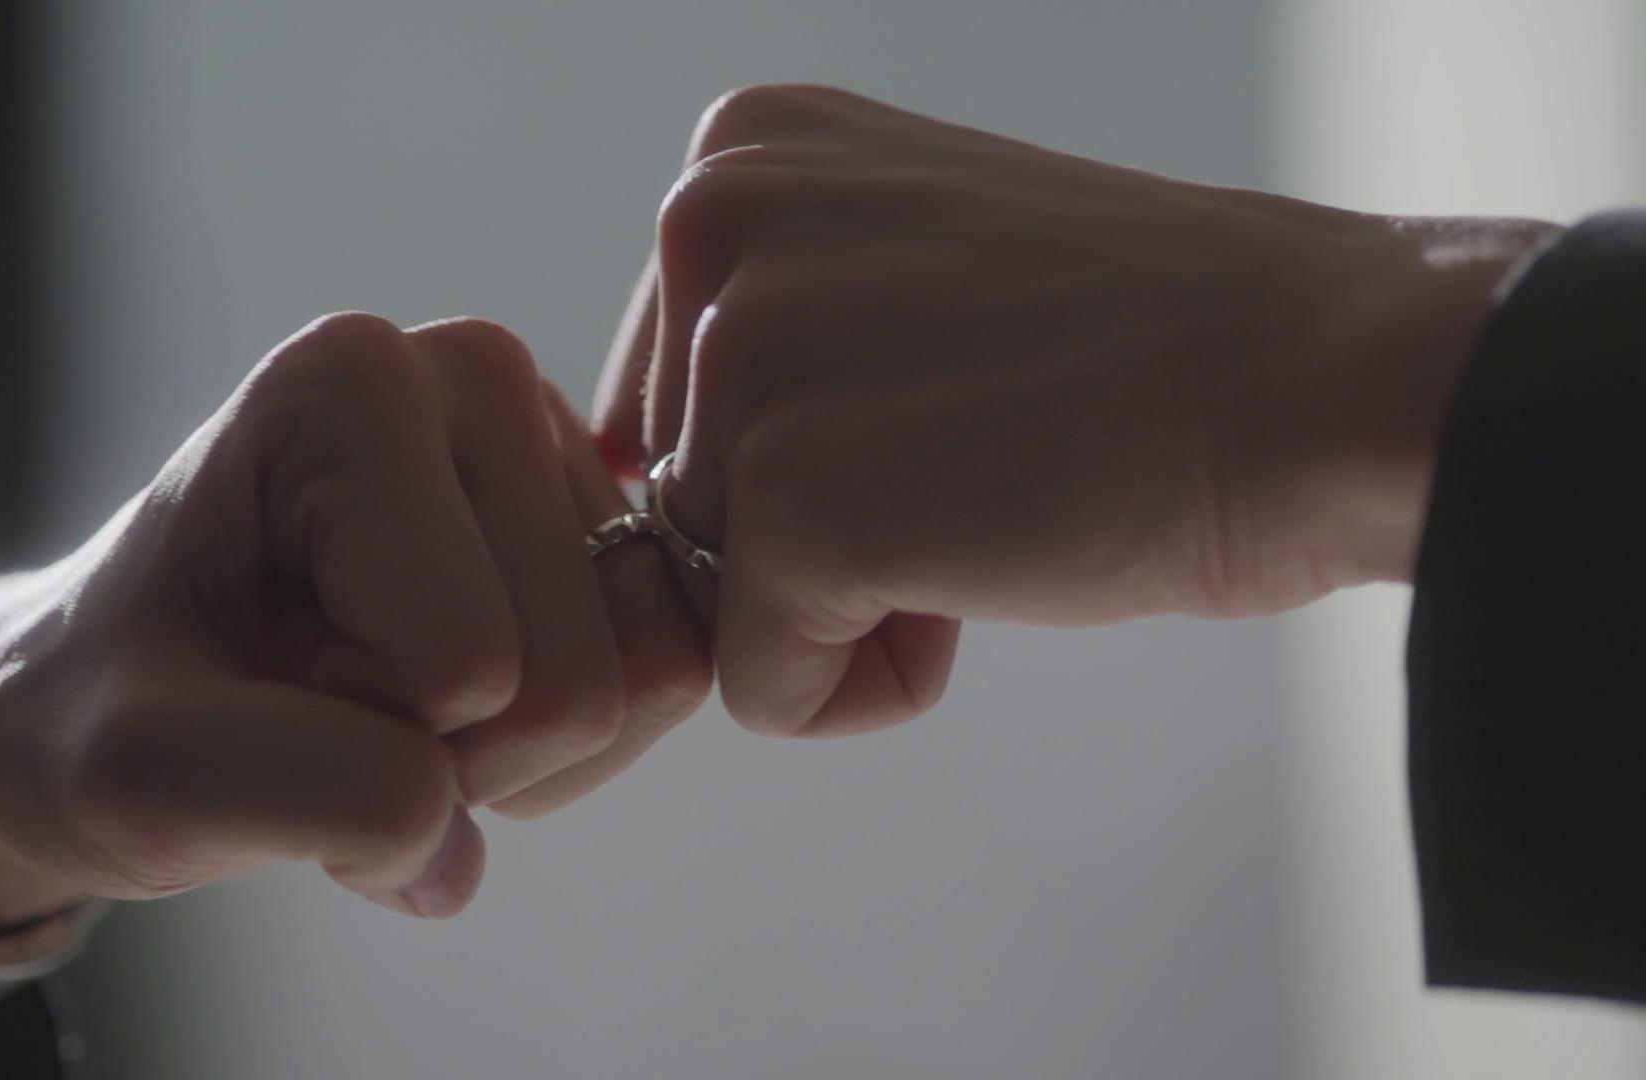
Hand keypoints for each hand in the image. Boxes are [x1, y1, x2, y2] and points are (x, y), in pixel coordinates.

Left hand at [0, 314, 709, 927]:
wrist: (127, 693)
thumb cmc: (117, 712)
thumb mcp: (137, 773)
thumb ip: (292, 790)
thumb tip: (453, 841)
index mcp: (348, 383)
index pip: (463, 662)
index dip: (367, 732)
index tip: (269, 683)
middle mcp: (472, 373)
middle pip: (576, 677)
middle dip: (453, 751)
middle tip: (330, 707)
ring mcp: (554, 441)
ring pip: (645, 682)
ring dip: (515, 757)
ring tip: (387, 703)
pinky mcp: (607, 512)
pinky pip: (674, 673)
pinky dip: (568, 747)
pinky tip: (461, 705)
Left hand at [595, 84, 1556, 734]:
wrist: (1317, 381)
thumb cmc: (1146, 340)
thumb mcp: (906, 258)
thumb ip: (777, 322)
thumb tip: (655, 472)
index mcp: (737, 157)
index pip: (669, 397)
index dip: (812, 452)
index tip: (949, 406)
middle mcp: (710, 223)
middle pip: (680, 494)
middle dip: (819, 531)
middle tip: (984, 459)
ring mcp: (743, 359)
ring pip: (715, 596)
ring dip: (855, 601)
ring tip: (996, 508)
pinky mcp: (787, 498)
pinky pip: (762, 688)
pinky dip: (870, 684)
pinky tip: (989, 583)